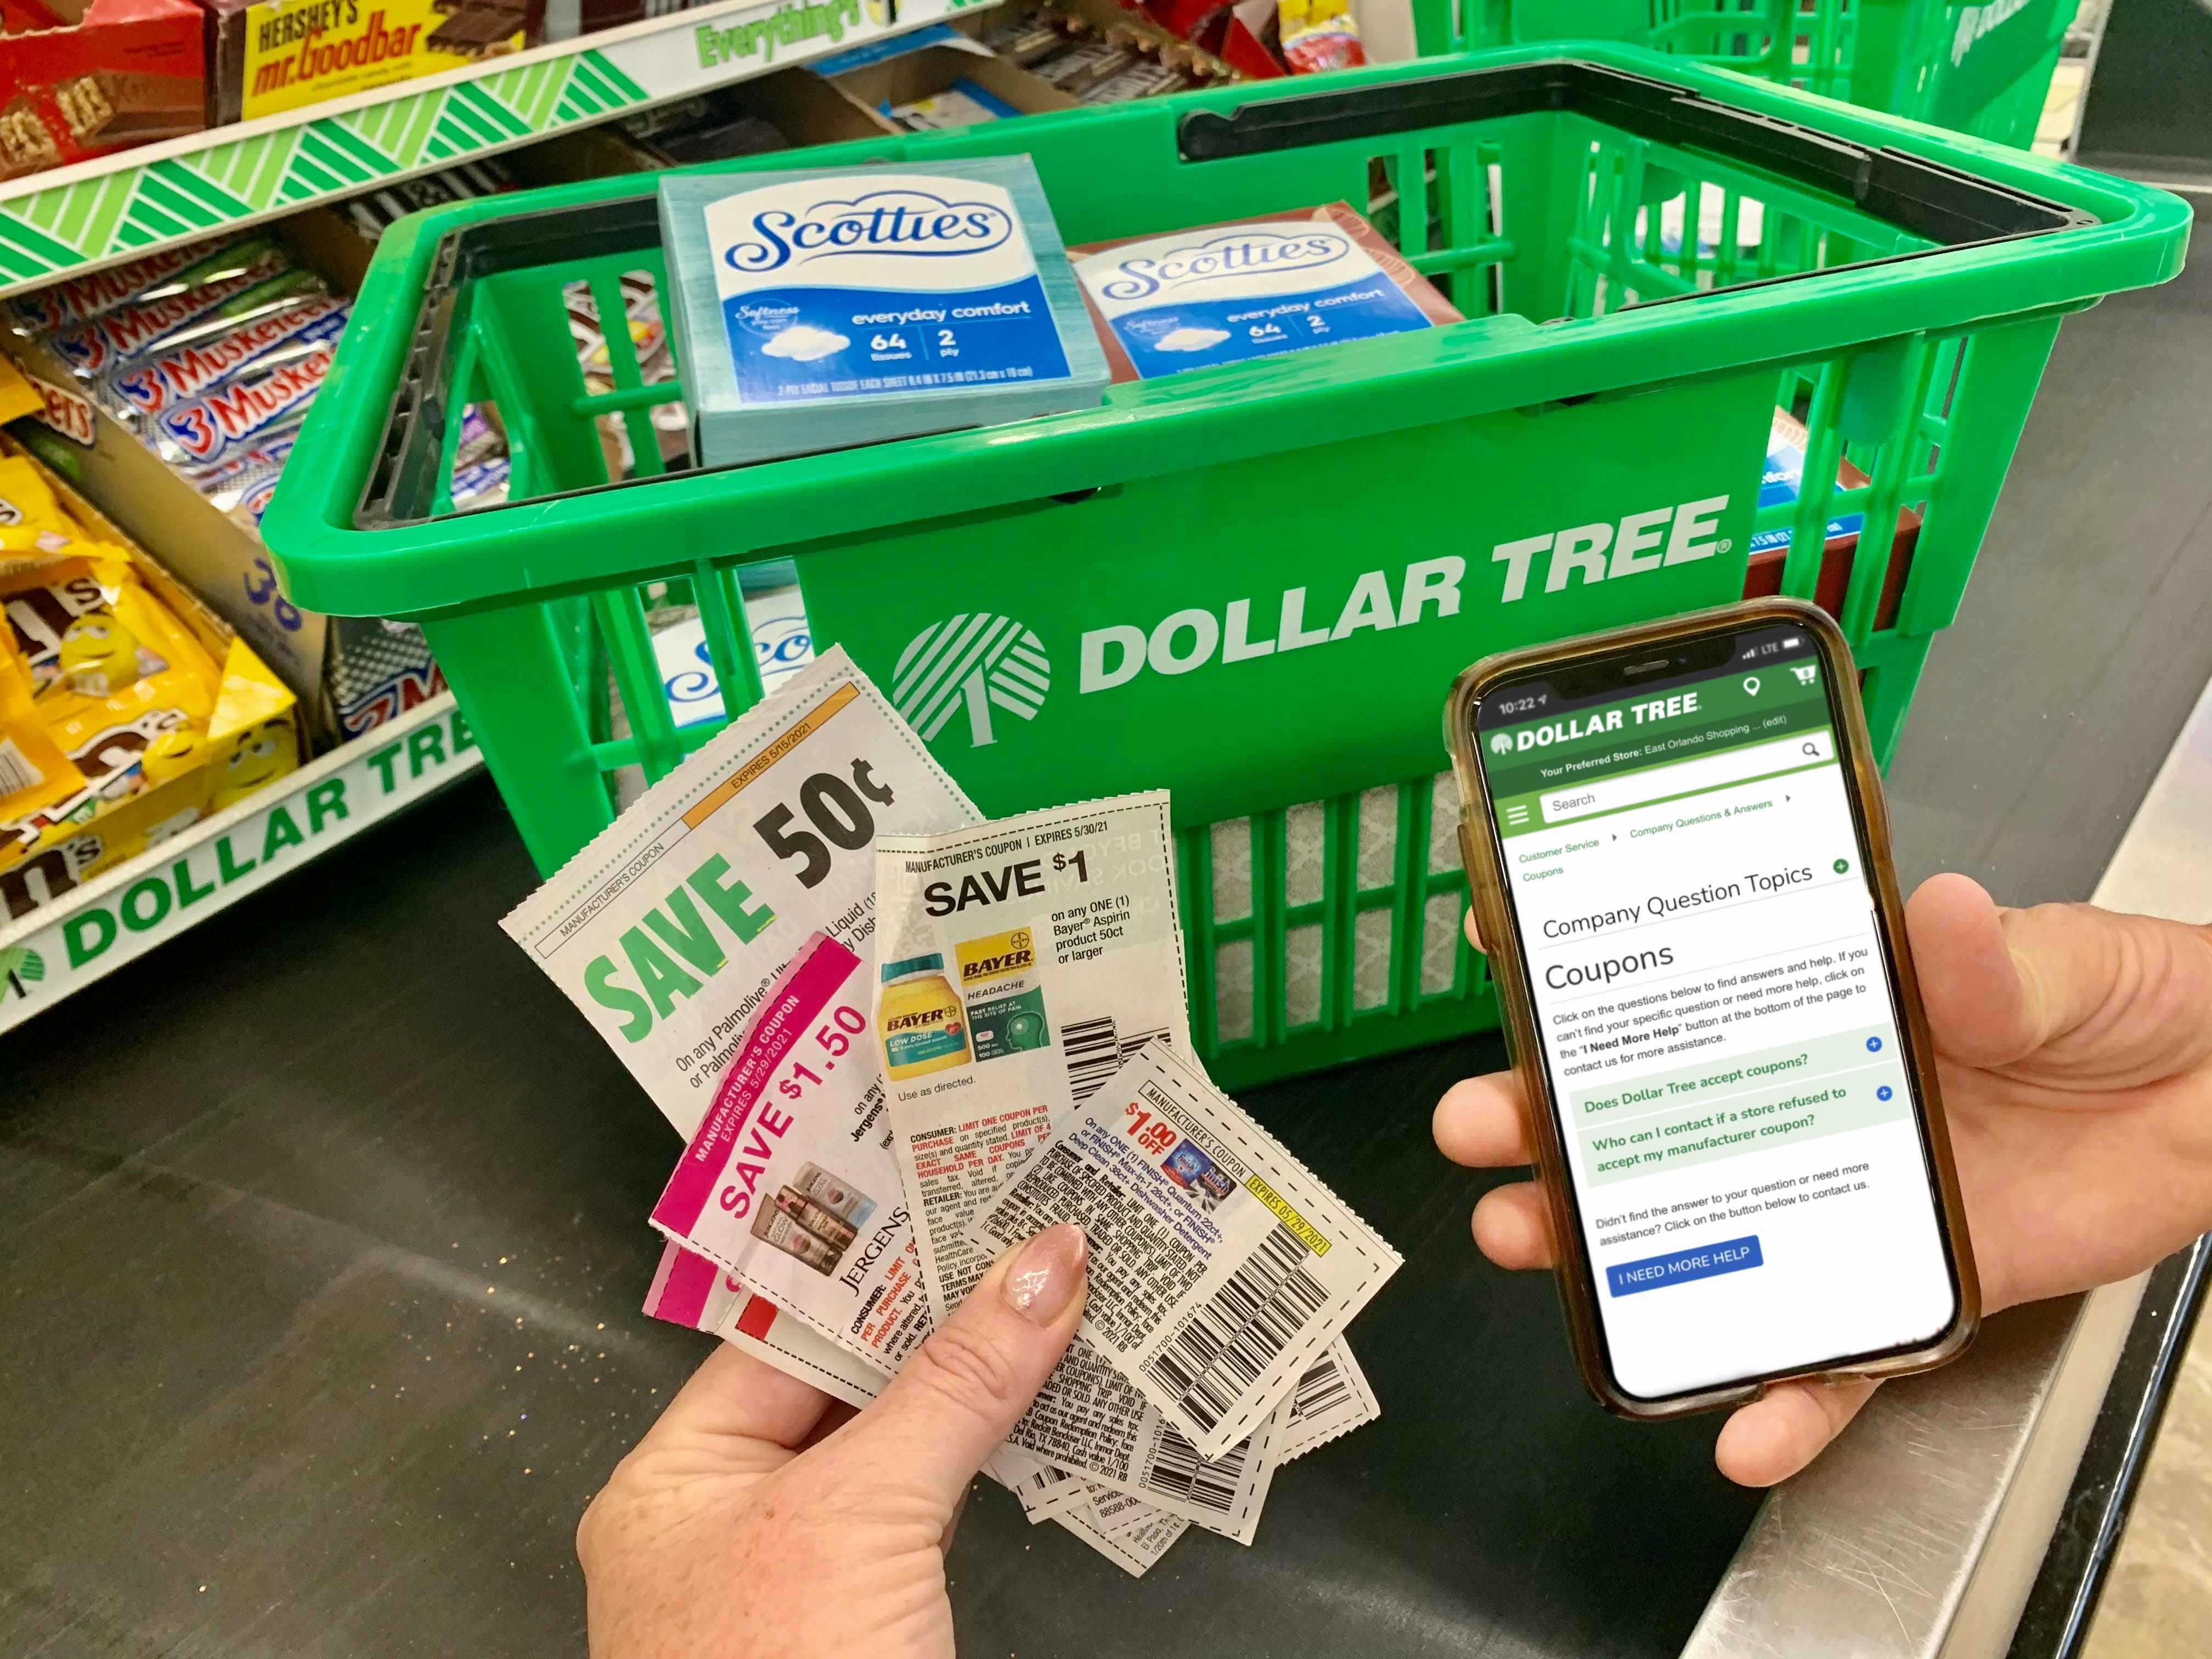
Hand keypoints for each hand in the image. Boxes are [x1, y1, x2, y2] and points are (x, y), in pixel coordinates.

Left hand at [577, 1224, 1087, 1656]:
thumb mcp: (863, 1513)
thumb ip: (955, 1382)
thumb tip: (1043, 1262)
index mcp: (672, 1482)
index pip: (780, 1332)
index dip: (874, 1259)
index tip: (958, 1190)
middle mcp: (727, 1522)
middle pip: (843, 1384)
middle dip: (940, 1313)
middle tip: (1028, 1222)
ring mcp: (802, 1579)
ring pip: (897, 1444)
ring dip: (977, 1377)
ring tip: (1057, 1284)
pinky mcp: (874, 1623)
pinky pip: (931, 1506)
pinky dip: (988, 1451)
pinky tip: (1049, 1395)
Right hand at [1434, 874, 2211, 1485]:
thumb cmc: (2135, 1002)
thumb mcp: (2066, 961)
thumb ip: (1998, 962)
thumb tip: (1943, 918)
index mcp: (1830, 995)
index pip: (1687, 979)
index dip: (1588, 968)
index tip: (1501, 952)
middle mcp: (1813, 1094)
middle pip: (1653, 1118)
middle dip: (1548, 1125)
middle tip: (1481, 1125)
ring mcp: (1848, 1196)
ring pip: (1705, 1237)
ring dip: (1610, 1255)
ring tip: (1532, 1248)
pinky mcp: (1910, 1286)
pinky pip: (1835, 1358)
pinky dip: (1786, 1402)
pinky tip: (1741, 1430)